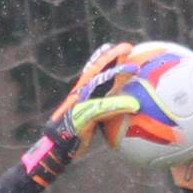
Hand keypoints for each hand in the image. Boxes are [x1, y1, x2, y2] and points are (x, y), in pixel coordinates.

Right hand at [23, 40, 142, 185]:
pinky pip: (102, 107)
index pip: (94, 68)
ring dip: (117, 74)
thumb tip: (130, 108)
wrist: (58, 145)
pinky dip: (118, 105)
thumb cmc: (76, 133)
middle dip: (111, 55)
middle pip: (96, 69)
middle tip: (127, 47)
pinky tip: (134, 104)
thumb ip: (108, 109)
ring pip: (99, 82)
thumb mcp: (93, 119)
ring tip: (134, 67)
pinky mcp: (83, 114)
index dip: (105, 55)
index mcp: (83, 90)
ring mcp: (81, 101)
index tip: (121, 47)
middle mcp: (81, 92)